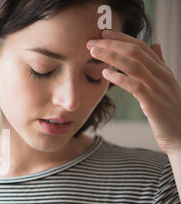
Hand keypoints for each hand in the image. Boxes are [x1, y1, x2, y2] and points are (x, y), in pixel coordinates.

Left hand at [87, 30, 180, 154]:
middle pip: (135, 52)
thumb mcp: (164, 84)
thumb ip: (158, 65)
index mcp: (162, 70)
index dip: (121, 38)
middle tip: (91, 42)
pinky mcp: (154, 102)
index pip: (141, 46)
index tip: (103, 34)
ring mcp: (159, 88)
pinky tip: (105, 74)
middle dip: (112, 44)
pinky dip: (119, 77)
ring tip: (94, 53)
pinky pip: (135, 85)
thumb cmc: (169, 112)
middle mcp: (161, 75)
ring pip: (134, 65)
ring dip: (111, 56)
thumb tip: (155, 45)